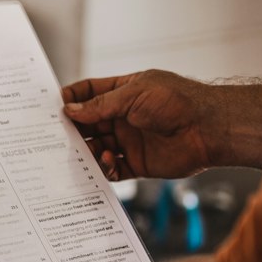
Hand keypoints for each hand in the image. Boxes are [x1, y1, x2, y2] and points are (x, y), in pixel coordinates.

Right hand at [62, 70, 218, 180]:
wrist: (208, 129)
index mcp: (123, 92)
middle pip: (88, 123)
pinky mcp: (138, 163)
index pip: (89, 94)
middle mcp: (124, 117)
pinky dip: (104, 168)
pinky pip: (113, 169)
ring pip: (97, 147)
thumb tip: (70, 109)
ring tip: (85, 152)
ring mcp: (130, 140)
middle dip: (72, 129)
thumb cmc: (177, 101)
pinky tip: (106, 162)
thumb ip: (100, 105)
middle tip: (56, 136)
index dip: (71, 99)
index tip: (53, 107)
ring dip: (87, 150)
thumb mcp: (133, 95)